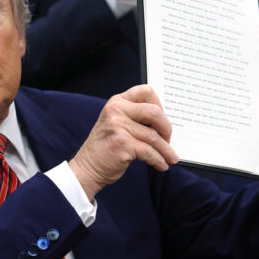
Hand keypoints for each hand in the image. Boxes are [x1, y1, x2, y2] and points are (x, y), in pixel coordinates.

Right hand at [69, 85, 178, 199]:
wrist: (88, 167)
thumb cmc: (105, 147)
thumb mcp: (116, 123)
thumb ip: (134, 117)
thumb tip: (164, 122)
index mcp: (117, 102)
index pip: (146, 91)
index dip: (159, 104)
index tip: (162, 119)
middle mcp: (116, 110)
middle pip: (155, 112)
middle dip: (166, 128)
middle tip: (168, 139)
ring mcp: (118, 126)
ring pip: (154, 136)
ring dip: (166, 150)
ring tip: (171, 158)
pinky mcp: (122, 143)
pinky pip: (149, 151)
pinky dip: (158, 160)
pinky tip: (161, 165)